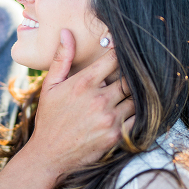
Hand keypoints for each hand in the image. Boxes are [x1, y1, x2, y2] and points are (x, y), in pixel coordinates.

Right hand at [27, 29, 135, 176]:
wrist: (49, 156)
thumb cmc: (50, 118)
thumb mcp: (50, 86)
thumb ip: (61, 58)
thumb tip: (67, 32)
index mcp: (83, 83)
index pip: (114, 59)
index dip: (122, 53)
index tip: (127, 51)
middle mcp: (99, 100)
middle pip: (129, 79)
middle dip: (131, 76)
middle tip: (135, 73)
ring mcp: (109, 119)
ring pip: (136, 99)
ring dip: (135, 95)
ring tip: (134, 92)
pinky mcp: (116, 136)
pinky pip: (138, 119)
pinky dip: (139, 113)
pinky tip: (135, 110)